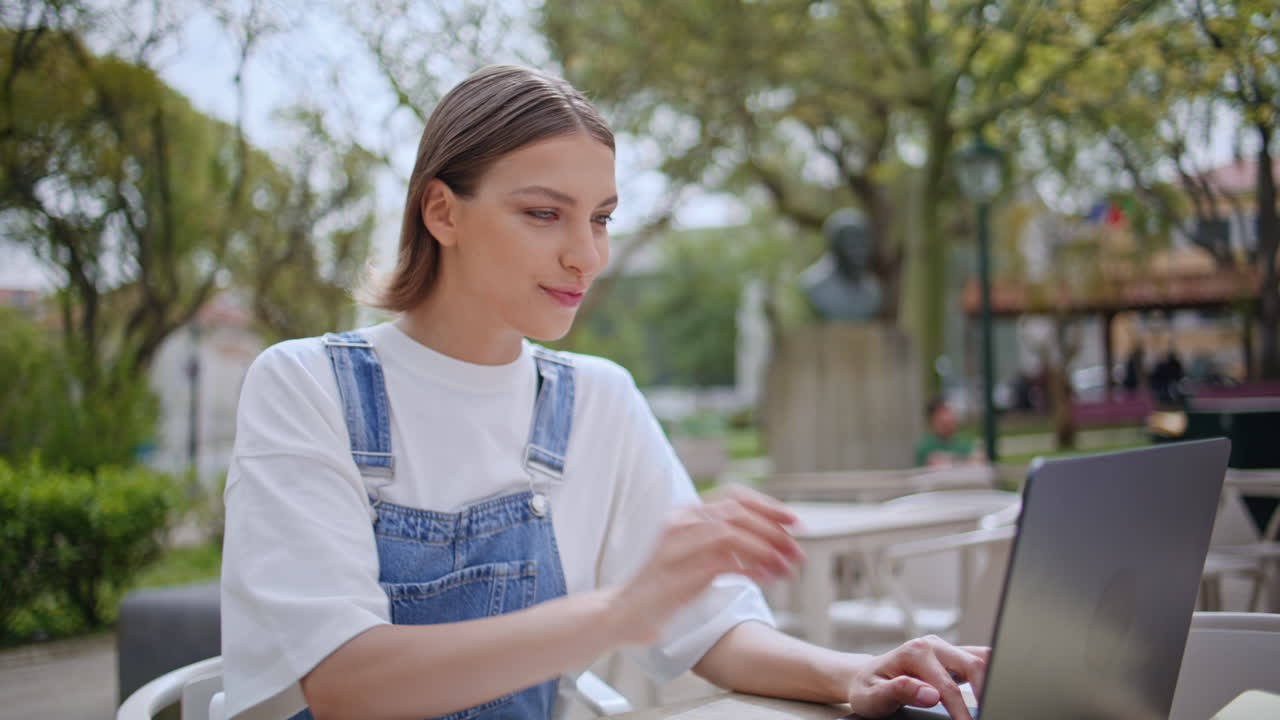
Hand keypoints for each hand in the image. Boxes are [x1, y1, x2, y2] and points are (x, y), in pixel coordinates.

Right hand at [607, 485, 803, 644]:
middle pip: (738, 511)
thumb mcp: (695, 556)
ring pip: (733, 533)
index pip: (734, 495)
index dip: (768, 504)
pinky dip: (752, 570)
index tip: (794, 520)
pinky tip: (767, 580)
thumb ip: (722, 543)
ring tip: (787, 568)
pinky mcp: (680, 572)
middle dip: (774, 528)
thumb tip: (769, 541)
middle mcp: (680, 522)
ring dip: (767, 549)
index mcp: (684, 513)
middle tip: (797, 549)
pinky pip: (725, 563)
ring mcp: (678, 545)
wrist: (625, 613)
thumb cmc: (663, 588)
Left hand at [845, 636, 987, 719]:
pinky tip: (996, 688)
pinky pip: (979, 659)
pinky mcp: (952, 655)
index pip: (947, 687)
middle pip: (972, 665)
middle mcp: (932, 645)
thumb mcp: (874, 695)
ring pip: (981, 657)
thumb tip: (929, 694)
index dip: (961, 711)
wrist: (863, 678)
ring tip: (999, 701)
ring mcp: (944, 648)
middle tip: (993, 713)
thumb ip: (900, 692)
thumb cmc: (868, 688)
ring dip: (993, 678)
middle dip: (986, 691)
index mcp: (915, 652)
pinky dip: (992, 672)